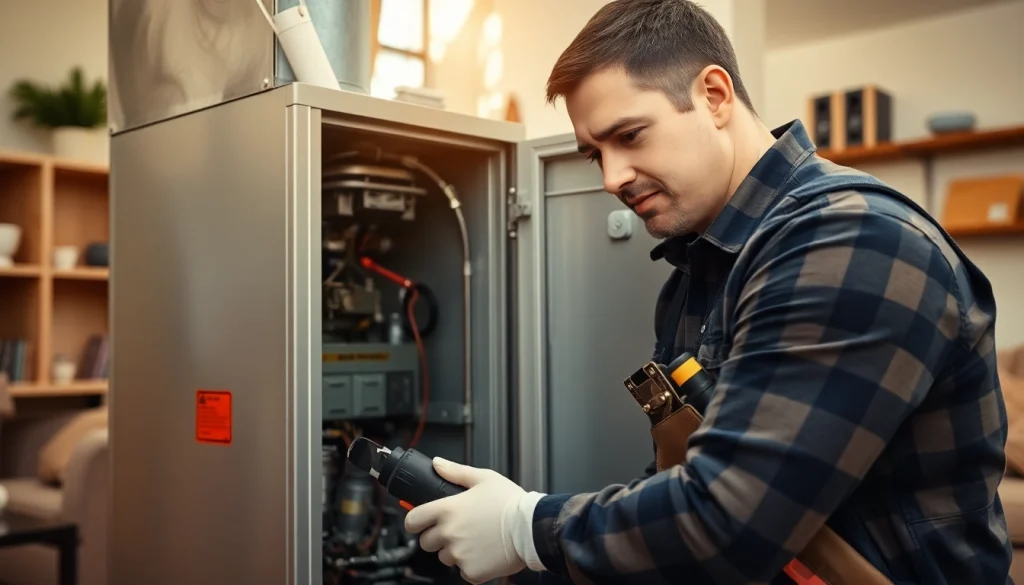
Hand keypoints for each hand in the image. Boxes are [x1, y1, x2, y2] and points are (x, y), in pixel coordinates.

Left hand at [404, 457, 543, 583]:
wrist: (531, 528)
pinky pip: (463, 571)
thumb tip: (437, 463)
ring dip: (455, 551)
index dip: (415, 521)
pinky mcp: (471, 571)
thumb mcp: (484, 478)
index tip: (420, 523)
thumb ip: (456, 471)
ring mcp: (459, 554)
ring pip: (445, 557)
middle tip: (458, 530)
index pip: (413, 520)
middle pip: (426, 542)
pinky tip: (485, 553)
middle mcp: (449, 533)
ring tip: (476, 540)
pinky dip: (472, 565)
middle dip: (437, 537)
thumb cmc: (510, 503)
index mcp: (447, 510)